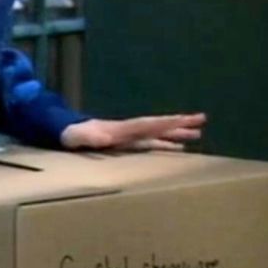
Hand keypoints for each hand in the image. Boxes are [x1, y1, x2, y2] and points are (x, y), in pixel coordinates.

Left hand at [61, 113, 205, 151]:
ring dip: (177, 133)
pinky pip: (152, 143)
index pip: (147, 124)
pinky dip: (166, 144)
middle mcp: (129, 130)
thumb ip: (87, 137)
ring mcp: (130, 136)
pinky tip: (179, 148)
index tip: (182, 118)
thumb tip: (101, 138)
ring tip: (198, 133)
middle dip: (179, 122)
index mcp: (121, 129)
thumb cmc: (71, 135)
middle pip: (158, 125)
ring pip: (158, 133)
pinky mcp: (128, 144)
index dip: (164, 122)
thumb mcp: (76, 136)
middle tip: (202, 119)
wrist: (65, 132)